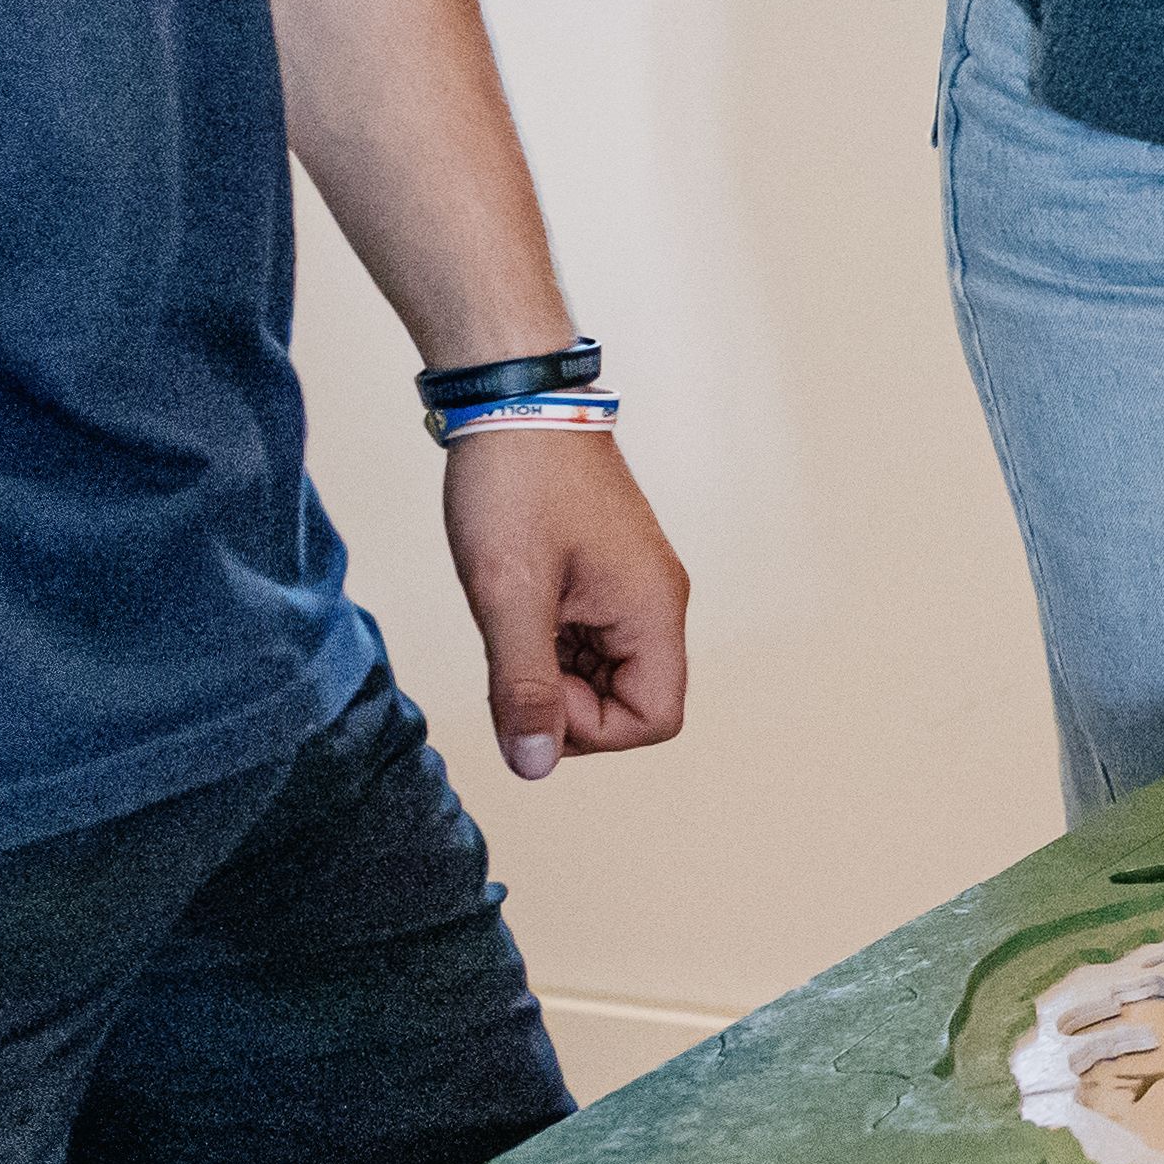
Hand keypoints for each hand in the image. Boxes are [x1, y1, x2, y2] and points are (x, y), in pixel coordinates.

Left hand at [446, 415, 694, 779]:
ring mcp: (630, 586)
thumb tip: (532, 768)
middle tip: (510, 648)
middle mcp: (654, 602)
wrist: (512, 395)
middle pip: (628, 700)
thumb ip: (524, 687)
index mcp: (652, 609)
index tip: (533, 683)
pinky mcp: (603, 573)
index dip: (587, 728)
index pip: (653, 719)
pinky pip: (586, 637)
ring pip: (601, 670)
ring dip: (550, 666)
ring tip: (509, 613)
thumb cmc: (515, 483)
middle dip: (564, 697)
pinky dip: (546, 637)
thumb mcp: (509, 594)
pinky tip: (513, 600)